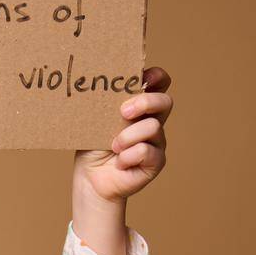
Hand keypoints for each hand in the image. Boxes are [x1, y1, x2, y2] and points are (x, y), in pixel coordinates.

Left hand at [72, 66, 172, 203]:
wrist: (90, 178)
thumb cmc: (93, 145)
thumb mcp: (97, 118)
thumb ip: (107, 101)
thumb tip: (103, 81)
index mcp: (140, 105)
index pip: (160, 82)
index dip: (156, 76)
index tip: (142, 78)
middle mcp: (152, 120)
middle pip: (165, 101)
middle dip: (145, 102)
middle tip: (123, 112)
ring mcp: (157, 141)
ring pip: (153, 127)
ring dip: (127, 136)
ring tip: (113, 146)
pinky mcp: (156, 161)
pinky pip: (146, 151)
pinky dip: (127, 157)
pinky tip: (120, 163)